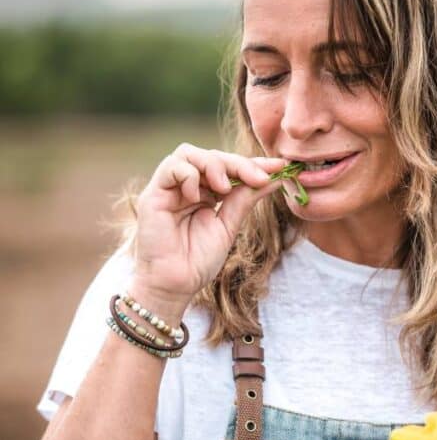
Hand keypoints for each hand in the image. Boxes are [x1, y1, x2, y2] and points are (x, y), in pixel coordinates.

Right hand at [130, 143, 287, 314]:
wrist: (175, 285)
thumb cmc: (198, 261)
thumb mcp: (229, 226)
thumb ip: (245, 200)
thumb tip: (274, 178)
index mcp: (206, 193)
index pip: (229, 167)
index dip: (253, 164)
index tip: (279, 167)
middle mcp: (188, 186)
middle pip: (212, 156)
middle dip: (238, 164)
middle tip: (258, 178)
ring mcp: (170, 189)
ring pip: (189, 153)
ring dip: (213, 165)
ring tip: (224, 188)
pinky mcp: (154, 194)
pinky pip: (170, 167)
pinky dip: (188, 175)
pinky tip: (198, 196)